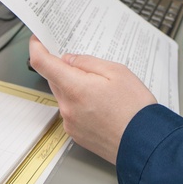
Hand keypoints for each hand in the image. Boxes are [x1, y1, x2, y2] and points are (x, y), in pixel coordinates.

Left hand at [28, 35, 155, 163]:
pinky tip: (102, 106)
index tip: (39, 40)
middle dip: (65, 69)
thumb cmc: (135, 109)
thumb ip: (88, 62)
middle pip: (54, 79)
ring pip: (64, 96)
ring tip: (103, 90)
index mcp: (74, 88)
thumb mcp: (117, 71)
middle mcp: (67, 107)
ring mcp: (70, 123)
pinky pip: (72, 112)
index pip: (42, 63)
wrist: (145, 143)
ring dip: (76, 88)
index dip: (37, 47)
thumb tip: (70, 60)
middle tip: (86, 65)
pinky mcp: (76, 134)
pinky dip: (81, 104)